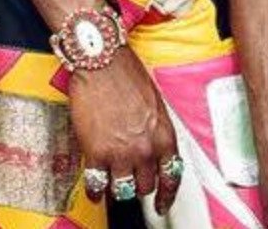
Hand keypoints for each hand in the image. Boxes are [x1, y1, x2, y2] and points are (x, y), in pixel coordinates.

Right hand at [69, 52, 179, 214]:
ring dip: (119, 187)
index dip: (167, 195)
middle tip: (133, 180)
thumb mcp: (155, 105)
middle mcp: (145, 149)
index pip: (172, 176)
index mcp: (164, 135)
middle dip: (141, 185)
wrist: (102, 63)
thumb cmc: (127, 76)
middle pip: (146, 186)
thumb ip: (155, 131)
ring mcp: (120, 154)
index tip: (162, 205)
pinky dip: (96, 189)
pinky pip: (97, 185)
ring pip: (123, 190)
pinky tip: (95, 187)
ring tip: (113, 182)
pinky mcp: (95, 154)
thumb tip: (152, 149)